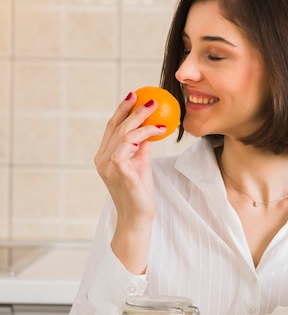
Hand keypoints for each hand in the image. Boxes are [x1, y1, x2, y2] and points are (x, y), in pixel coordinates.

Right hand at [94, 91, 165, 272]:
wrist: (137, 217)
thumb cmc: (139, 193)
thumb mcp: (140, 164)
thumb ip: (141, 147)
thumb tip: (150, 129)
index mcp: (104, 156)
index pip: (111, 128)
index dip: (121, 110)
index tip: (134, 96)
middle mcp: (102, 159)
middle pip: (116, 127)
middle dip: (131, 109)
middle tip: (148, 99)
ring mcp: (108, 165)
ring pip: (124, 134)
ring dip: (142, 121)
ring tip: (157, 113)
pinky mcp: (119, 171)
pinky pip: (131, 145)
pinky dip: (144, 135)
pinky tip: (157, 131)